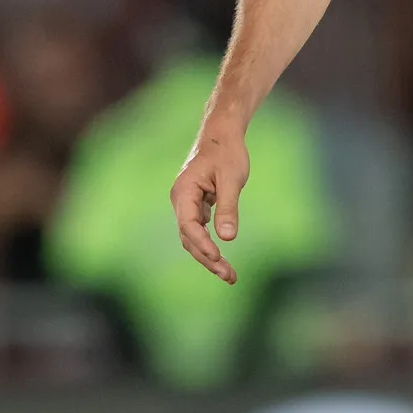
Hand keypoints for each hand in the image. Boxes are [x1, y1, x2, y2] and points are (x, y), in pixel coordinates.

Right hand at [170, 114, 251, 284]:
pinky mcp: (196, 207)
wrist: (222, 135)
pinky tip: (223, 259)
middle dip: (208, 259)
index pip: (188, 224)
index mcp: (184, 192)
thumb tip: (227, 238)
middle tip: (230, 276)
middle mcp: (181, 200)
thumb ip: (228, 208)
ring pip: (193, 238)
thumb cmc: (227, 153)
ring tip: (230, 275)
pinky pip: (199, 232)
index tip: (218, 256)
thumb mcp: (231, 179)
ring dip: (209, 257)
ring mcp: (187, 205)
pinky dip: (210, 245)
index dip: (202, 243)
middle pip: (189, 238)